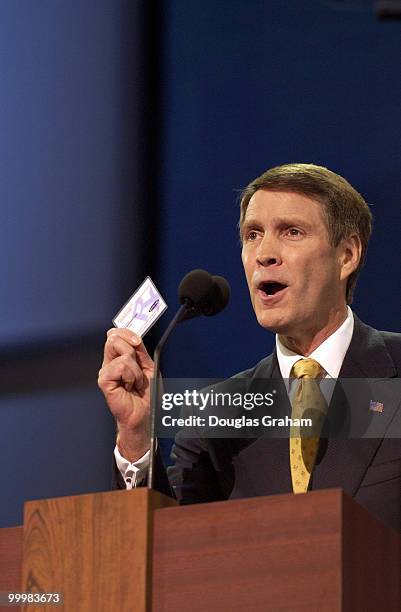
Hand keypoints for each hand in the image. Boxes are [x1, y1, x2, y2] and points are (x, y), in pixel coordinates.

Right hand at [98, 328, 153, 460]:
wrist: (146, 414)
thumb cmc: (146, 395)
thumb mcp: (149, 366)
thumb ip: (140, 351)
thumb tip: (135, 338)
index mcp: (119, 357)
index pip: (116, 334)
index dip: (127, 333)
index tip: (138, 342)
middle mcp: (110, 363)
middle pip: (113, 338)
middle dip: (131, 349)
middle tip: (138, 366)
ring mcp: (106, 371)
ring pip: (122, 353)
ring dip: (136, 369)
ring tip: (135, 382)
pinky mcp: (104, 381)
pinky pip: (120, 366)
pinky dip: (131, 376)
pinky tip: (130, 386)